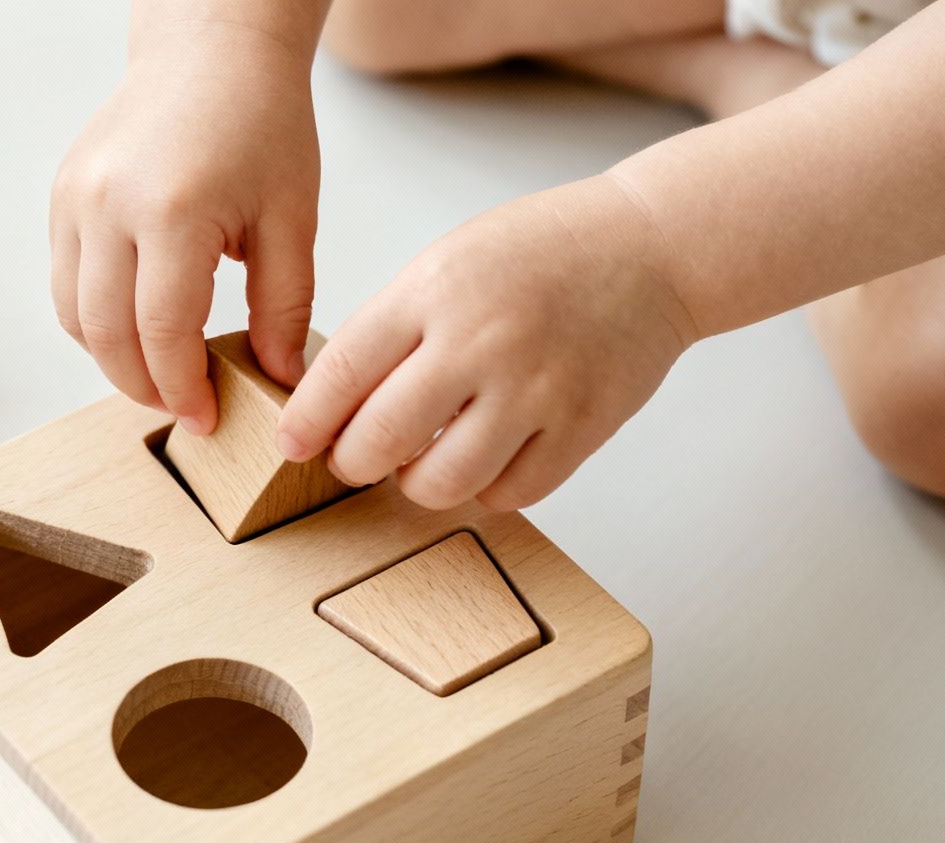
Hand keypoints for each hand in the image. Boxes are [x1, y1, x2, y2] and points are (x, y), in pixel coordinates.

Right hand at [50, 26, 319, 434]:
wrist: (211, 52)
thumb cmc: (259, 121)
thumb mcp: (291, 217)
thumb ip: (284, 306)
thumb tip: (280, 379)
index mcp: (173, 210)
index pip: (163, 332)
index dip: (182, 388)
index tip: (207, 417)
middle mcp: (109, 203)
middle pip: (108, 334)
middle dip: (144, 385)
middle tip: (184, 407)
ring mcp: (76, 198)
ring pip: (75, 315)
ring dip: (113, 359)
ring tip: (161, 374)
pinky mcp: (64, 195)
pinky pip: (65, 282)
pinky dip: (95, 319)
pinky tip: (138, 329)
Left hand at [276, 176, 695, 509]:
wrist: (652, 247)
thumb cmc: (543, 253)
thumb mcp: (450, 261)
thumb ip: (394, 327)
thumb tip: (334, 403)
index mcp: (436, 291)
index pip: (344, 371)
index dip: (308, 420)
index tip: (292, 444)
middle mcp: (482, 341)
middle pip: (381, 439)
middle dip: (352, 462)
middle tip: (354, 460)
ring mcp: (536, 388)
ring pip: (441, 482)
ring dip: (416, 485)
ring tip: (420, 464)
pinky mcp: (581, 426)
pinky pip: (508, 493)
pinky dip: (483, 489)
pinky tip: (482, 460)